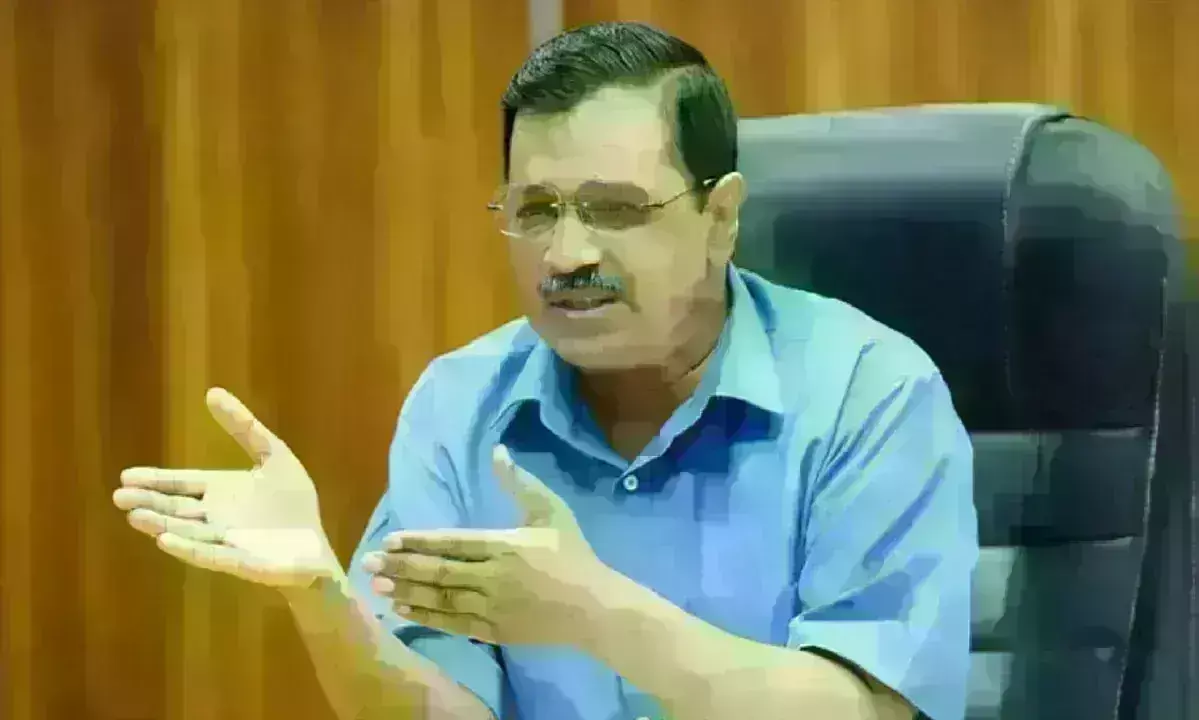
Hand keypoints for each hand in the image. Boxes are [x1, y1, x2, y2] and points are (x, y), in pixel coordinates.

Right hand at [112, 387, 338, 588]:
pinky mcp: (240, 562)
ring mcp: (225, 541)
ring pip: (187, 532)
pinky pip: (210, 555)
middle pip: (176, 509)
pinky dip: (188, 549)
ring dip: (161, 525)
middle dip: (149, 503)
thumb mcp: (273, 455)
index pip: (182, 485)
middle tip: (118, 497)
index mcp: (221, 492)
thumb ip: (245, 427)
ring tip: (135, 517)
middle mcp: (216, 517)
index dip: (155, 480)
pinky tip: (165, 541)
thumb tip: (212, 392)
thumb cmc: (293, 503)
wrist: (315, 546)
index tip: (125, 475)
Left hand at [362, 445, 615, 645]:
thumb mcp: (551, 511)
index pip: (453, 543)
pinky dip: (425, 616)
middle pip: (439, 572)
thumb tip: (497, 450)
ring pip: (441, 599)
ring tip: (376, 587)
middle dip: (400, 567)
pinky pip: (453, 623)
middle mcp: (492, 577)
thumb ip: (520, 482)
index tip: (390, 541)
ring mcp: (491, 607)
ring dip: (406, 592)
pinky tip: (402, 610)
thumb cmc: (573, 554)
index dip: (419, 543)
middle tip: (367, 565)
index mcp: (505, 545)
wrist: (594, 608)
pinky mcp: (493, 630)